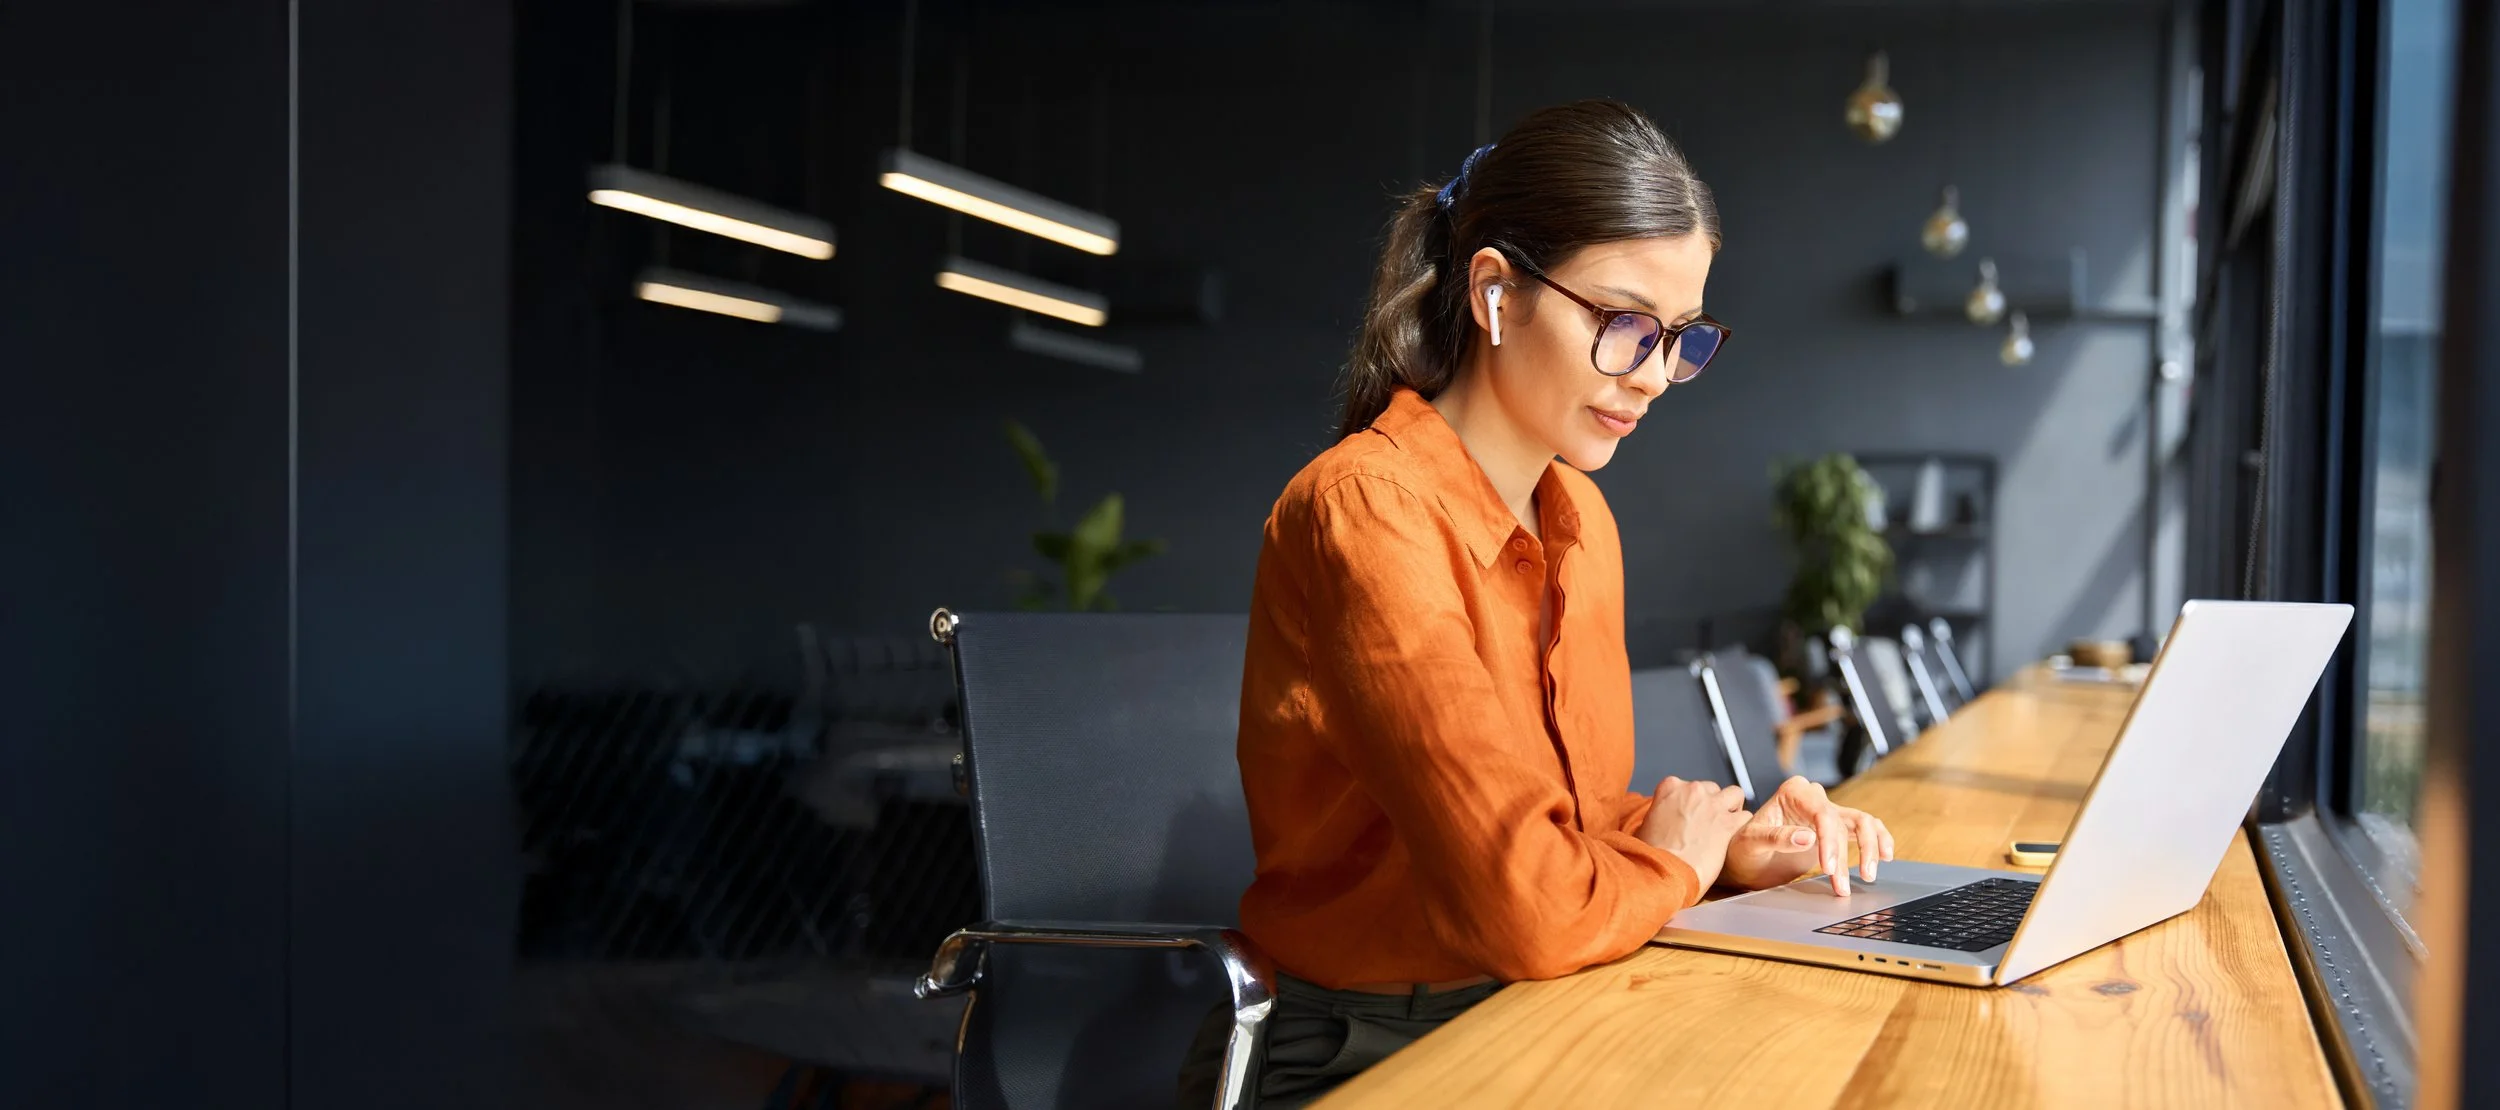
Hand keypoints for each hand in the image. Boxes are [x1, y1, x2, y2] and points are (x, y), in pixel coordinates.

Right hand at [1635, 777, 1752, 891]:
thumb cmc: (1652, 854)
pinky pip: (1745, 817)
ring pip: (1735, 795)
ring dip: (1731, 808)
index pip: (1688, 785)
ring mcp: (1713, 805)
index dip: (1691, 802)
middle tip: (1706, 824)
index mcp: (1670, 788)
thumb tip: (1665, 820)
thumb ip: (1661, 814)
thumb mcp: (1645, 825)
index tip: (1689, 815)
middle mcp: (1693, 791)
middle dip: (1711, 805)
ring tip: (1724, 825)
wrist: (1664, 872)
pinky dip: (1740, 827)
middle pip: (1712, 789)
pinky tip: (1731, 838)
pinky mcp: (1728, 823)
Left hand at [1720, 776, 1895, 895]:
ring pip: (1862, 822)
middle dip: (1849, 854)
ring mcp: (1827, 811)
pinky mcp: (1836, 828)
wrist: (1745, 859)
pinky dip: (1878, 840)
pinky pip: (1865, 829)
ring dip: (1870, 849)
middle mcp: (1813, 796)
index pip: (1822, 814)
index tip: (1829, 868)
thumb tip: (1808, 837)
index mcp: (1793, 792)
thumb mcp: (1752, 843)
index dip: (1830, 842)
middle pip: (1844, 820)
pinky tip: (1886, 855)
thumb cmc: (1743, 848)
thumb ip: (1778, 837)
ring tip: (1869, 876)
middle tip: (1843, 884)